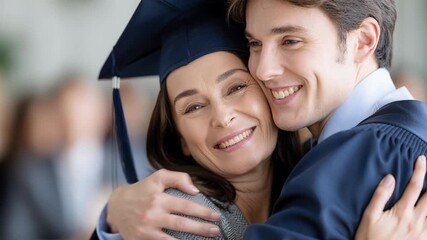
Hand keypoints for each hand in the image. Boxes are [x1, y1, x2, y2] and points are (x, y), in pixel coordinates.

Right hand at [106, 169, 220, 239]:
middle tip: (216, 231)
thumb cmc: (142, 191)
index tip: (216, 216)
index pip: (185, 206)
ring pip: (172, 239)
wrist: (116, 207)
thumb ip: (178, 178)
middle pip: (181, 224)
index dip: (202, 212)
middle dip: (201, 229)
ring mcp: (146, 231)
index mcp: (158, 199)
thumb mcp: (157, 178)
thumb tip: (195, 190)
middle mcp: (152, 215)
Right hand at [356, 155, 426, 239]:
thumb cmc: (369, 238)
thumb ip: (380, 196)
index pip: (415, 186)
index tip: (421, 159)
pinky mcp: (424, 239)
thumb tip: (390, 178)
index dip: (420, 171)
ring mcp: (423, 232)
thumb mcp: (369, 216)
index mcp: (402, 212)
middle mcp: (416, 220)